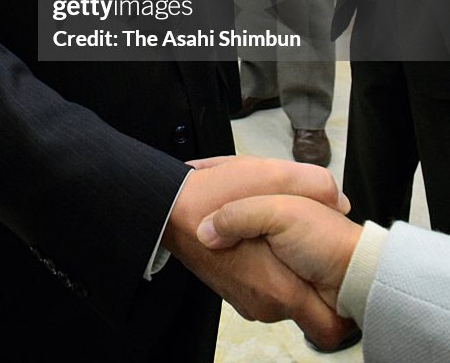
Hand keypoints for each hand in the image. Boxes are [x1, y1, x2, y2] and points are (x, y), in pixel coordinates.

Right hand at [162, 156, 352, 348]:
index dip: (339, 306)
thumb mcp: (272, 178)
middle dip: (308, 274)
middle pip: (307, 304)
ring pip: (284, 290)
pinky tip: (253, 236)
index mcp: (280, 290)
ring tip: (272, 232)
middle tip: (297, 240)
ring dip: (284, 264)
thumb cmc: (214, 196)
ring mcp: (247, 299)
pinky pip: (263, 283)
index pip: (328, 326)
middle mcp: (265, 304)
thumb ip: (313, 185)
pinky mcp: (235, 288)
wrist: (165, 206)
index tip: (337, 276)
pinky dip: (263, 262)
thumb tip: (340, 200)